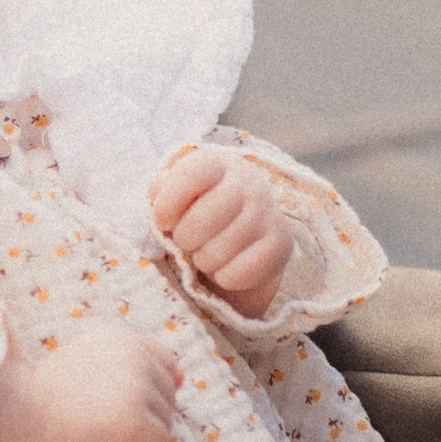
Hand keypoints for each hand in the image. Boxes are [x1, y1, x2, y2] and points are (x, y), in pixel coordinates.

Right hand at [0, 324, 180, 441]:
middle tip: (90, 419)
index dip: (143, 393)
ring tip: (91, 433)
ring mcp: (136, 385)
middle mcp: (135, 353)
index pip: (166, 366)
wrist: (11, 422)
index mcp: (123, 337)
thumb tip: (184, 377)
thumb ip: (135, 369)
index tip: (102, 401)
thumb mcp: (92, 371)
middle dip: (138, 420)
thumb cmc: (43, 402)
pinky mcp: (133, 418)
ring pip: (165, 429)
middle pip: (169, 401)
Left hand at [150, 142, 294, 319]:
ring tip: (204, 253)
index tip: (161, 220)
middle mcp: (249, 182)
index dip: (169, 202)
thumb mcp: (175, 193)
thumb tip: (158, 199)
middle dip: (184, 238)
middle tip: (185, 241)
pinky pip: (242, 271)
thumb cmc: (198, 208)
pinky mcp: (282, 244)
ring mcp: (268, 212)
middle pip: (203, 219)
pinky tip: (224, 269)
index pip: (192, 175)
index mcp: (218, 163)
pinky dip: (225, 277)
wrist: (243, 229)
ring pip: (220, 250)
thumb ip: (160, 190)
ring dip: (203, 260)